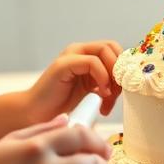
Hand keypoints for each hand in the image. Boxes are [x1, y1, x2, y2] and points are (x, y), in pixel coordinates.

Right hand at [0, 41, 122, 140]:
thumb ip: (106, 85)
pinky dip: (102, 77)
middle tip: (117, 93)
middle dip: (120, 70)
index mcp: (87, 55)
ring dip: (112, 73)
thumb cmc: (62, 107)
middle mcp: (80, 51)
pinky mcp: (64, 63)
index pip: (115, 50)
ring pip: (105, 50)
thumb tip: (127, 85)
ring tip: (108, 96)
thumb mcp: (91, 93)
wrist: (35, 116)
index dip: (123, 68)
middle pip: (113, 47)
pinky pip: (92, 62)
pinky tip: (100, 94)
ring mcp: (71, 55)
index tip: (122, 92)